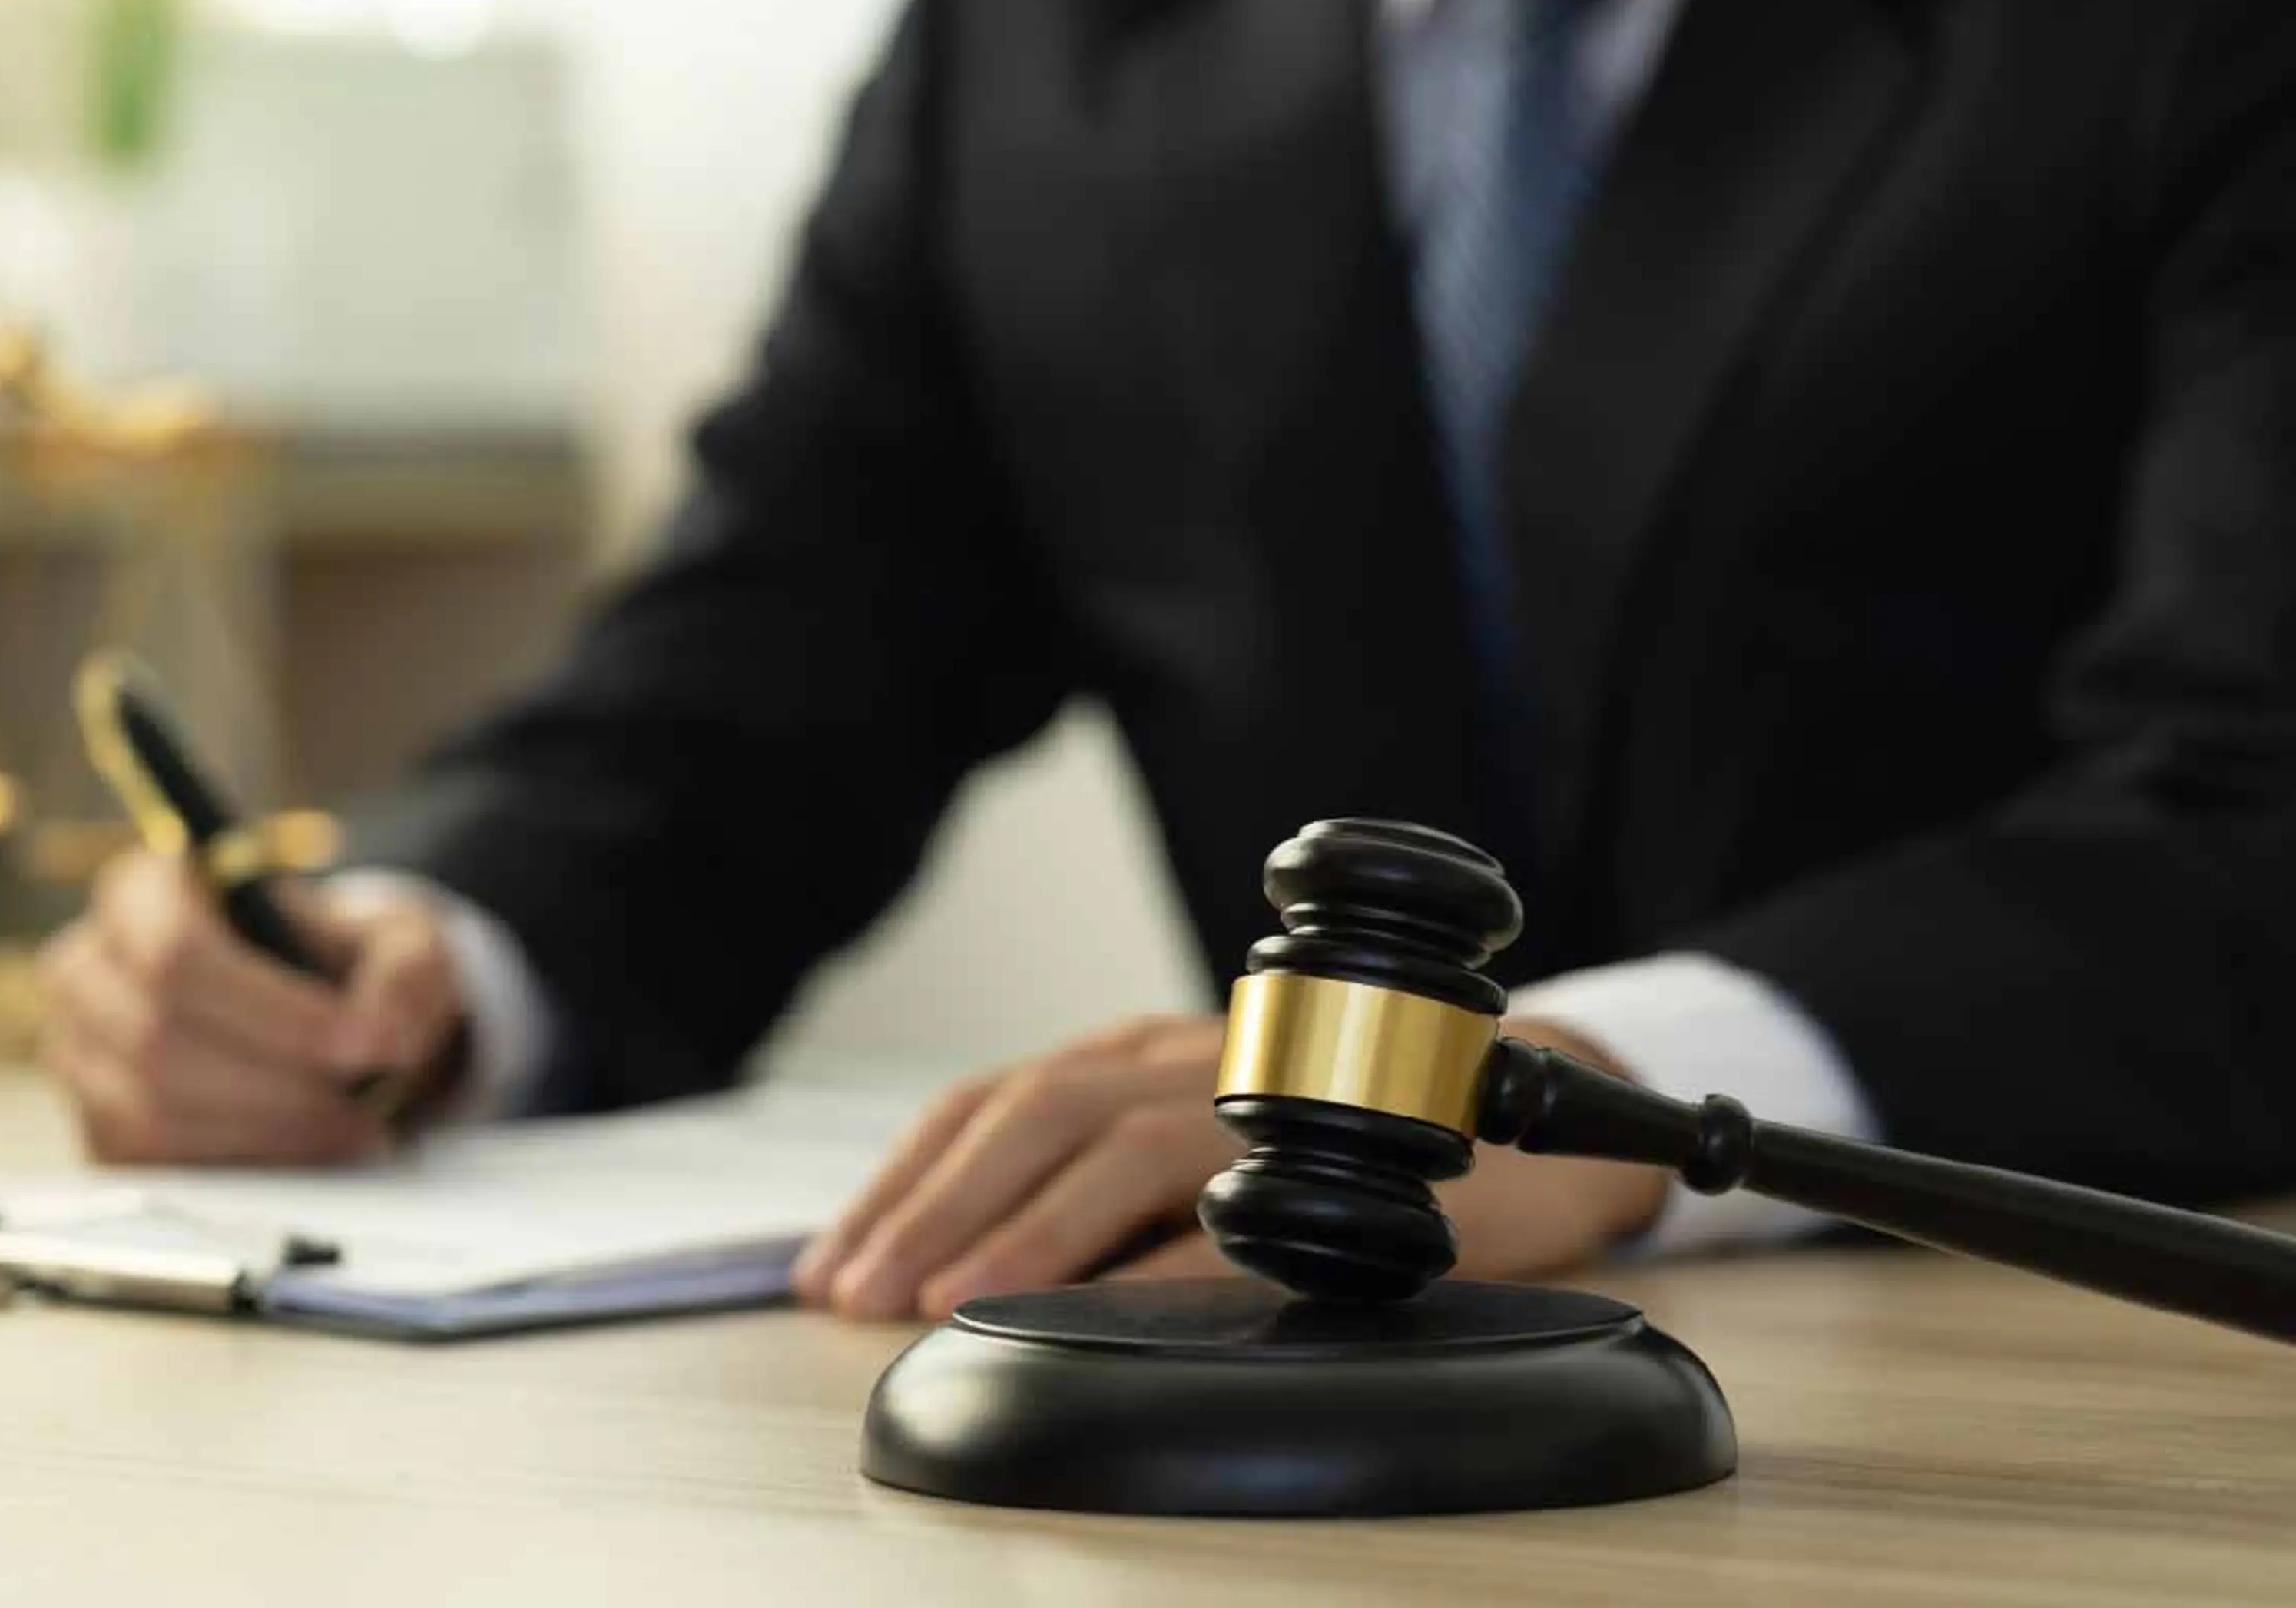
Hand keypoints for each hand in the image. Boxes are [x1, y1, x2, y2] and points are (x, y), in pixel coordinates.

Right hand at [38, 852, 467, 1163]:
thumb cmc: (344, 965)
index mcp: (146, 890)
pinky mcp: (93, 1123)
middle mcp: (88, 965)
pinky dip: (234, 1164)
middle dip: (276, 1083)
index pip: (178, 953)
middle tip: (363, 1105)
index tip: (364, 1044)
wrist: (320, 1017)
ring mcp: (77, 1050)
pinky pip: (147, 1163)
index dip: (274, 1011)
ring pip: (149, 1109)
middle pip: (158, 1039)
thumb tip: (384, 1031)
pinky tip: (302, 1150)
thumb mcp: (397, 945)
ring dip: (262, 1132)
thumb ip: (404, 974)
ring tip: (348, 1129)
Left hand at [790, 1014, 1672, 1319]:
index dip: (903, 1178)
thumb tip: (962, 1264)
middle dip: (926, 1208)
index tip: (832, 1260)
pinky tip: (1087, 1306)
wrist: (1524, 1111)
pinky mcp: (1332, 1152)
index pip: (991, 1100)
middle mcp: (1183, 1055)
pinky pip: (1227, 1206)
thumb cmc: (1342, 1141)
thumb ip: (1103, 1183)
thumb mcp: (1204, 1143)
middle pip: (1026, 1113)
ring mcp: (1258, 1093)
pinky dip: (1148, 1256)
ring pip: (1108, 1144)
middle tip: (852, 1292)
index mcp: (1138, 1051)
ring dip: (1013, 1228)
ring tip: (939, 1299)